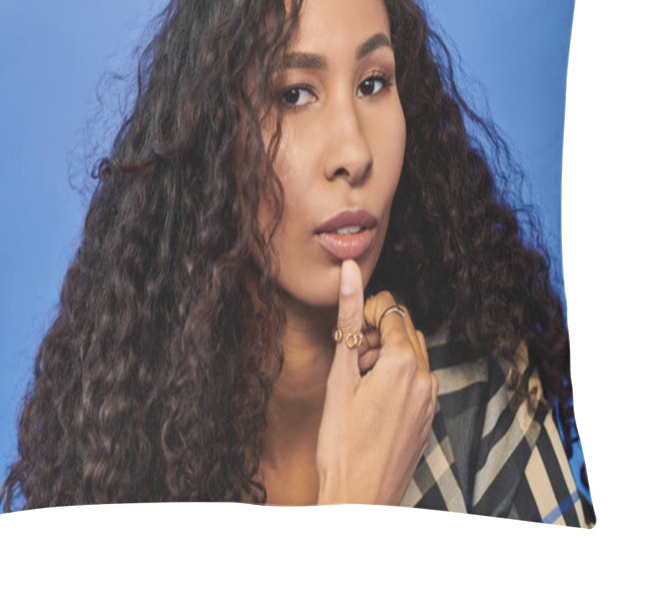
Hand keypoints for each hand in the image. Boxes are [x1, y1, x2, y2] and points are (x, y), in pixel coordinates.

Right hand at [316, 259, 437, 504]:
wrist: (358, 500)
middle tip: (349, 353)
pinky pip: (418, 380)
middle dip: (377, 331)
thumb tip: (349, 272)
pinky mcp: (428, 418)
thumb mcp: (340, 374)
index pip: (391, 310)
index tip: (348, 332)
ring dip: (386, 353)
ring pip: (412, 354)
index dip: (366, 313)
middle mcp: (426, 379)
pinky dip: (396, 376)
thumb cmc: (341, 442)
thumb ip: (349, 317)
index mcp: (404, 364)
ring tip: (356, 377)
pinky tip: (371, 397)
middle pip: (404, 330)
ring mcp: (430, 400)